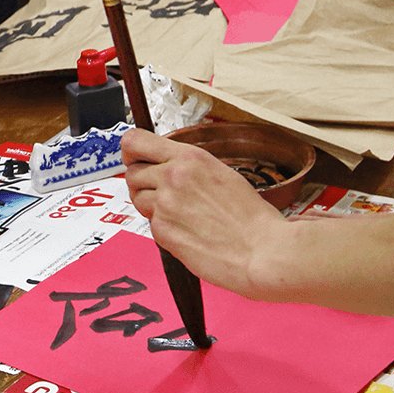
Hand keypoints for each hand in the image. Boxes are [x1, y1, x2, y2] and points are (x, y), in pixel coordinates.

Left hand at [121, 129, 287, 296]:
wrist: (262, 250)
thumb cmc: (251, 218)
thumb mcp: (221, 174)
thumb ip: (188, 168)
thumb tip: (164, 168)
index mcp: (190, 157)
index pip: (135, 141)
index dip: (131, 151)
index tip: (134, 158)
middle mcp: (173, 176)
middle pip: (132, 173)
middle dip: (142, 183)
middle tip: (163, 195)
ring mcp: (165, 204)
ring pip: (137, 199)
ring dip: (151, 206)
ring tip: (181, 215)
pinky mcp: (162, 231)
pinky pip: (150, 225)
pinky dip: (164, 229)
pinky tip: (189, 232)